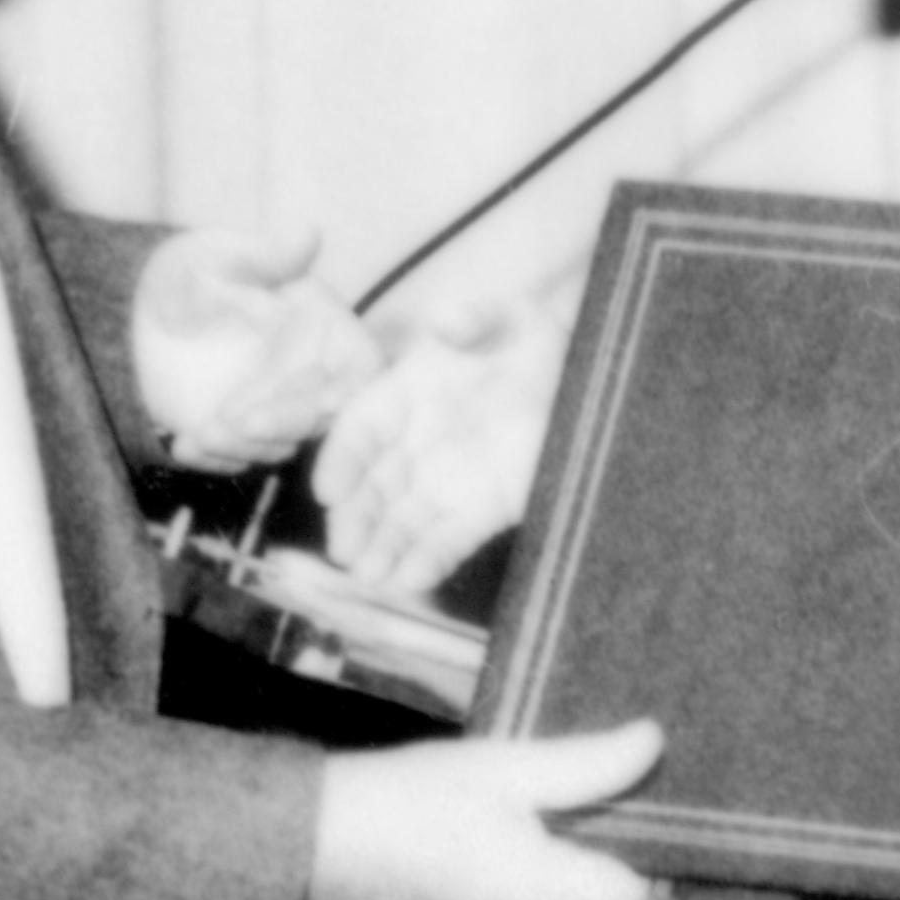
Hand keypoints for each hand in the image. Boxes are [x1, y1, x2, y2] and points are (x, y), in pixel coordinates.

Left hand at [132, 227, 382, 469]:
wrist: (137, 320)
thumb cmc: (190, 274)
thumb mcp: (219, 259)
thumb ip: (264, 256)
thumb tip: (308, 233)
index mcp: (324, 326)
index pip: (359, 368)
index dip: (347, 391)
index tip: (320, 406)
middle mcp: (310, 374)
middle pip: (322, 416)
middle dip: (281, 425)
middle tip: (229, 424)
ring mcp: (276, 409)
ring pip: (282, 444)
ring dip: (245, 446)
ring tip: (199, 435)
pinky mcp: (243, 437)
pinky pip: (241, 458)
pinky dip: (216, 458)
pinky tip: (183, 445)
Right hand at [308, 720, 662, 899]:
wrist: (323, 840)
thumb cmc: (419, 796)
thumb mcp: (508, 766)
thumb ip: (589, 765)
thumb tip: (654, 744)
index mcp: (543, 898)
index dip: (629, 858)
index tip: (603, 816)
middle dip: (580, 859)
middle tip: (541, 803)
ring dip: (542, 875)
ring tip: (499, 822)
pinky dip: (507, 893)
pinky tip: (472, 849)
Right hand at [313, 299, 563, 594]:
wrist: (570, 373)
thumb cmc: (525, 339)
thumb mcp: (504, 319)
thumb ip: (472, 319)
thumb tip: (446, 322)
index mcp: (403, 393)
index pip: (360, 429)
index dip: (341, 459)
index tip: (328, 489)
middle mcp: (415, 443)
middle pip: (373, 487)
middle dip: (356, 519)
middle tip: (344, 549)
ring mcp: (446, 480)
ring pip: (405, 521)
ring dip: (384, 549)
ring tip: (370, 576)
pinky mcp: (484, 509)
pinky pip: (451, 539)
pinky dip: (431, 560)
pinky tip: (412, 579)